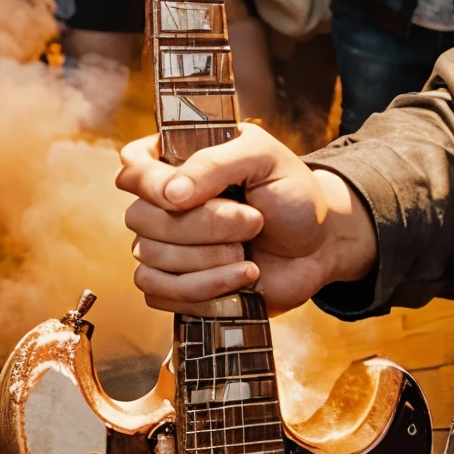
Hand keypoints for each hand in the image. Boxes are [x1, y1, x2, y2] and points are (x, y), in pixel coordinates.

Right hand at [116, 125, 378, 313]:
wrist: (319, 246)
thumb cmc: (293, 195)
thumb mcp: (265, 159)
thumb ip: (216, 163)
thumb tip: (171, 193)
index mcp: (180, 161)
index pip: (133, 167)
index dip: (150, 184)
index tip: (184, 197)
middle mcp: (165, 203)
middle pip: (143, 219)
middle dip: (205, 226)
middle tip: (254, 221)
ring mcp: (167, 246)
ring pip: (150, 259)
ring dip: (209, 260)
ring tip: (249, 253)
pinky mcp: (177, 285)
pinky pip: (159, 293)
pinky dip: (203, 290)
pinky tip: (241, 279)